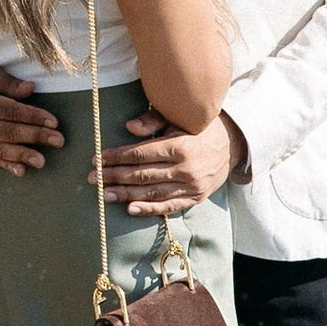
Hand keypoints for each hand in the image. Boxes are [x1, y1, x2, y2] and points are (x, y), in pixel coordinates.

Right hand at [0, 62, 57, 176]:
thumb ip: (6, 82)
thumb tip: (30, 89)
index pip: (10, 111)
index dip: (33, 116)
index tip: (54, 121)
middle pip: (9, 131)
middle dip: (36, 136)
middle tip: (59, 141)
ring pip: (1, 149)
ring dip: (24, 155)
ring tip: (43, 161)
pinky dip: (6, 165)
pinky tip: (20, 171)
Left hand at [96, 112, 244, 211]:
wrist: (234, 143)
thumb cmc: (201, 126)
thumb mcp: (180, 117)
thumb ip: (153, 120)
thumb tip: (129, 128)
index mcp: (180, 145)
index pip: (140, 154)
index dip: (117, 157)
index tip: (98, 158)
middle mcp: (185, 169)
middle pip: (142, 175)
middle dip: (114, 176)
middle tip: (92, 178)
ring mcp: (191, 186)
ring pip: (152, 193)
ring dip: (125, 194)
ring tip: (104, 194)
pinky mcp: (196, 198)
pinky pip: (169, 206)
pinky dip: (149, 209)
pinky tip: (130, 208)